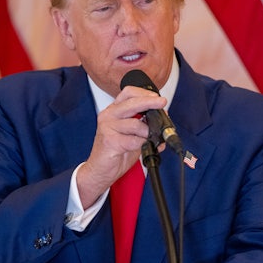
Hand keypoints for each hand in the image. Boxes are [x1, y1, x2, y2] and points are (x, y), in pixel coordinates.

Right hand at [76, 86, 165, 204]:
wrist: (100, 170)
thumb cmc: (115, 151)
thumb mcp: (131, 132)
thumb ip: (143, 123)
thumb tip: (162, 119)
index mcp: (113, 110)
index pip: (128, 93)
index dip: (144, 93)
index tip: (157, 97)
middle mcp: (108, 116)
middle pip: (132, 102)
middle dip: (150, 102)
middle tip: (162, 102)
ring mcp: (107, 127)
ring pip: (136, 124)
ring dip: (148, 132)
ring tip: (148, 139)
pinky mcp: (110, 141)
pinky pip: (134, 140)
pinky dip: (143, 144)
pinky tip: (142, 148)